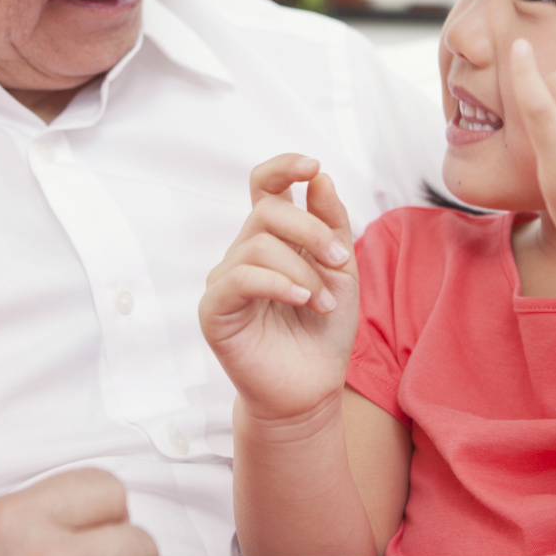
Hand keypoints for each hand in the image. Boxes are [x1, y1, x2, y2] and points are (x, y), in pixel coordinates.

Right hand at [199, 154, 357, 422]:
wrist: (311, 389)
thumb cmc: (323, 331)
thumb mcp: (340, 271)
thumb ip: (331, 223)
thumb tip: (319, 178)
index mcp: (272, 238)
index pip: (264, 186)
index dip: (283, 168)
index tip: (312, 166)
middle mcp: (244, 252)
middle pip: (268, 210)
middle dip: (310, 229)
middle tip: (340, 259)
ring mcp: (226, 279)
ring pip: (258, 244)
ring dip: (302, 269)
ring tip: (322, 302)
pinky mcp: (214, 309)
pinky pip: (240, 278)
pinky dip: (278, 283)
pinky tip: (303, 301)